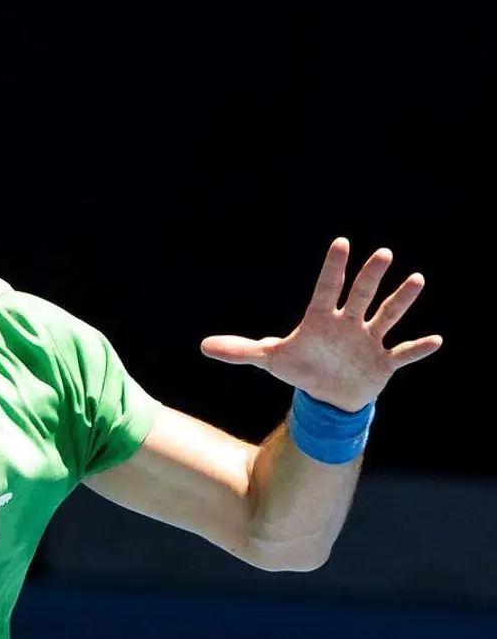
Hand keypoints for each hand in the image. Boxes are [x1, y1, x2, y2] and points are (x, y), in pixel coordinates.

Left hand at [200, 237, 442, 411]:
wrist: (326, 395)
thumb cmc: (301, 368)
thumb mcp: (270, 360)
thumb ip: (241, 351)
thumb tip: (203, 346)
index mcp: (321, 319)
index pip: (327, 288)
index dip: (334, 268)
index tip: (341, 243)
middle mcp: (348, 324)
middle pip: (360, 295)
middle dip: (370, 277)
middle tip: (382, 253)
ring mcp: (368, 341)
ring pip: (387, 316)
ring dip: (401, 300)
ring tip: (417, 279)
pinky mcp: (383, 363)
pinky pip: (403, 353)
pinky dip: (418, 348)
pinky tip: (436, 340)